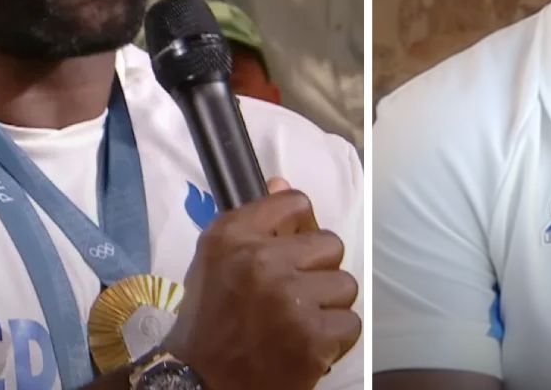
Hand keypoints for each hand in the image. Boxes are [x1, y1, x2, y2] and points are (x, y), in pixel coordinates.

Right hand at [161, 177, 360, 389]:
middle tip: (295, 294)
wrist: (201, 381)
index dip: (301, 227)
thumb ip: (254, 220)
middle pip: (330, 244)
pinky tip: (307, 344)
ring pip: (345, 285)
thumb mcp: (217, 259)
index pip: (295, 203)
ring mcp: (290, 299)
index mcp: (233, 235)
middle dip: (318, 271)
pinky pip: (350, 323)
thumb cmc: (210, 319)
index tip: (292, 249)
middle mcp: (262, 260)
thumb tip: (282, 181)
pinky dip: (334, 338)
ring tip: (300, 321)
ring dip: (328, 306)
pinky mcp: (312, 337)